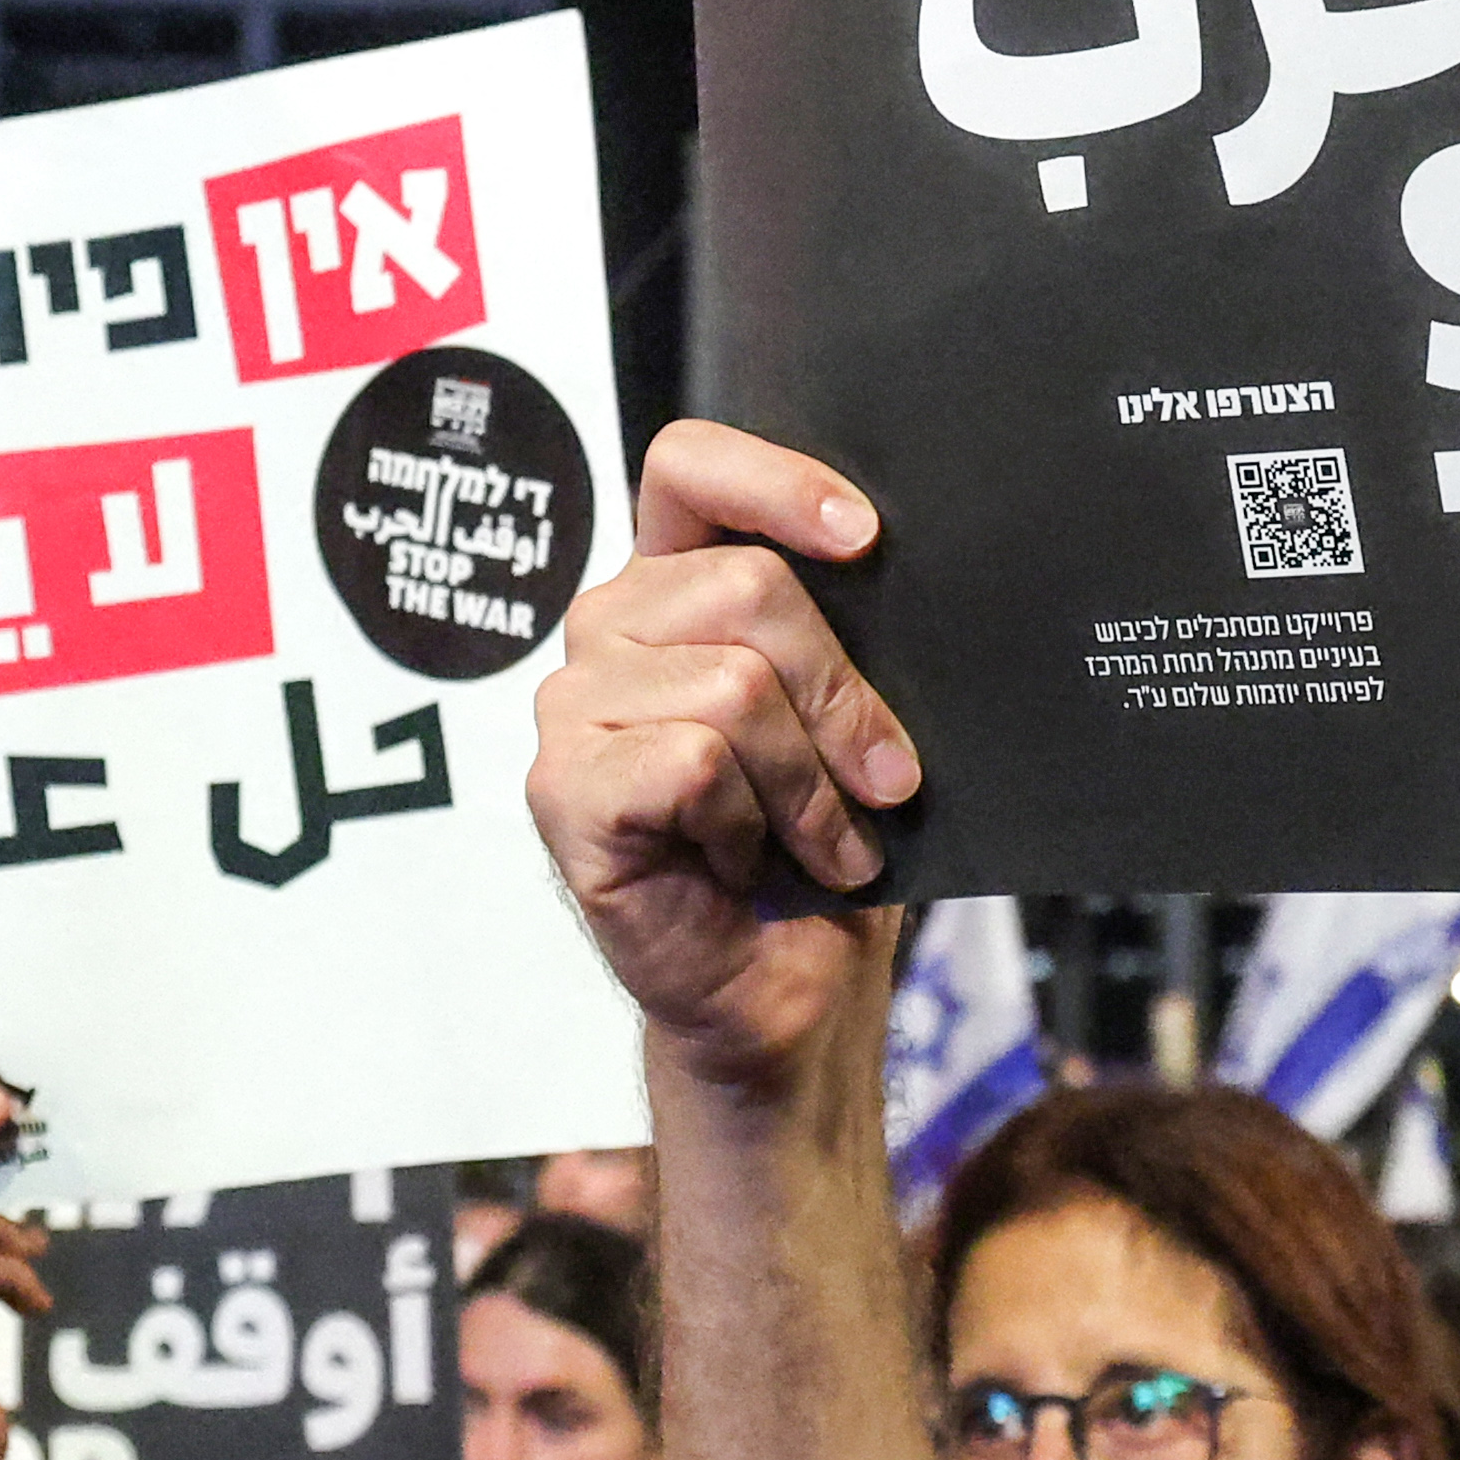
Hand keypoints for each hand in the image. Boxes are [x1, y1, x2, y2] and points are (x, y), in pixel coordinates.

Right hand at [526, 421, 920, 1088]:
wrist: (787, 993)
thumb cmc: (816, 853)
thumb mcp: (848, 723)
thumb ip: (841, 637)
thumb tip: (897, 574)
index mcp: (672, 588)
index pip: (689, 465)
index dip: (776, 480)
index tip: (865, 537)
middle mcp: (607, 630)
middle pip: (746, 585)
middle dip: (842, 695)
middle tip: (885, 779)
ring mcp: (571, 708)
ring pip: (731, 685)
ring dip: (807, 784)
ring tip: (819, 842)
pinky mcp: (562, 791)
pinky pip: (689, 762)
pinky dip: (746, 826)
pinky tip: (739, 864)